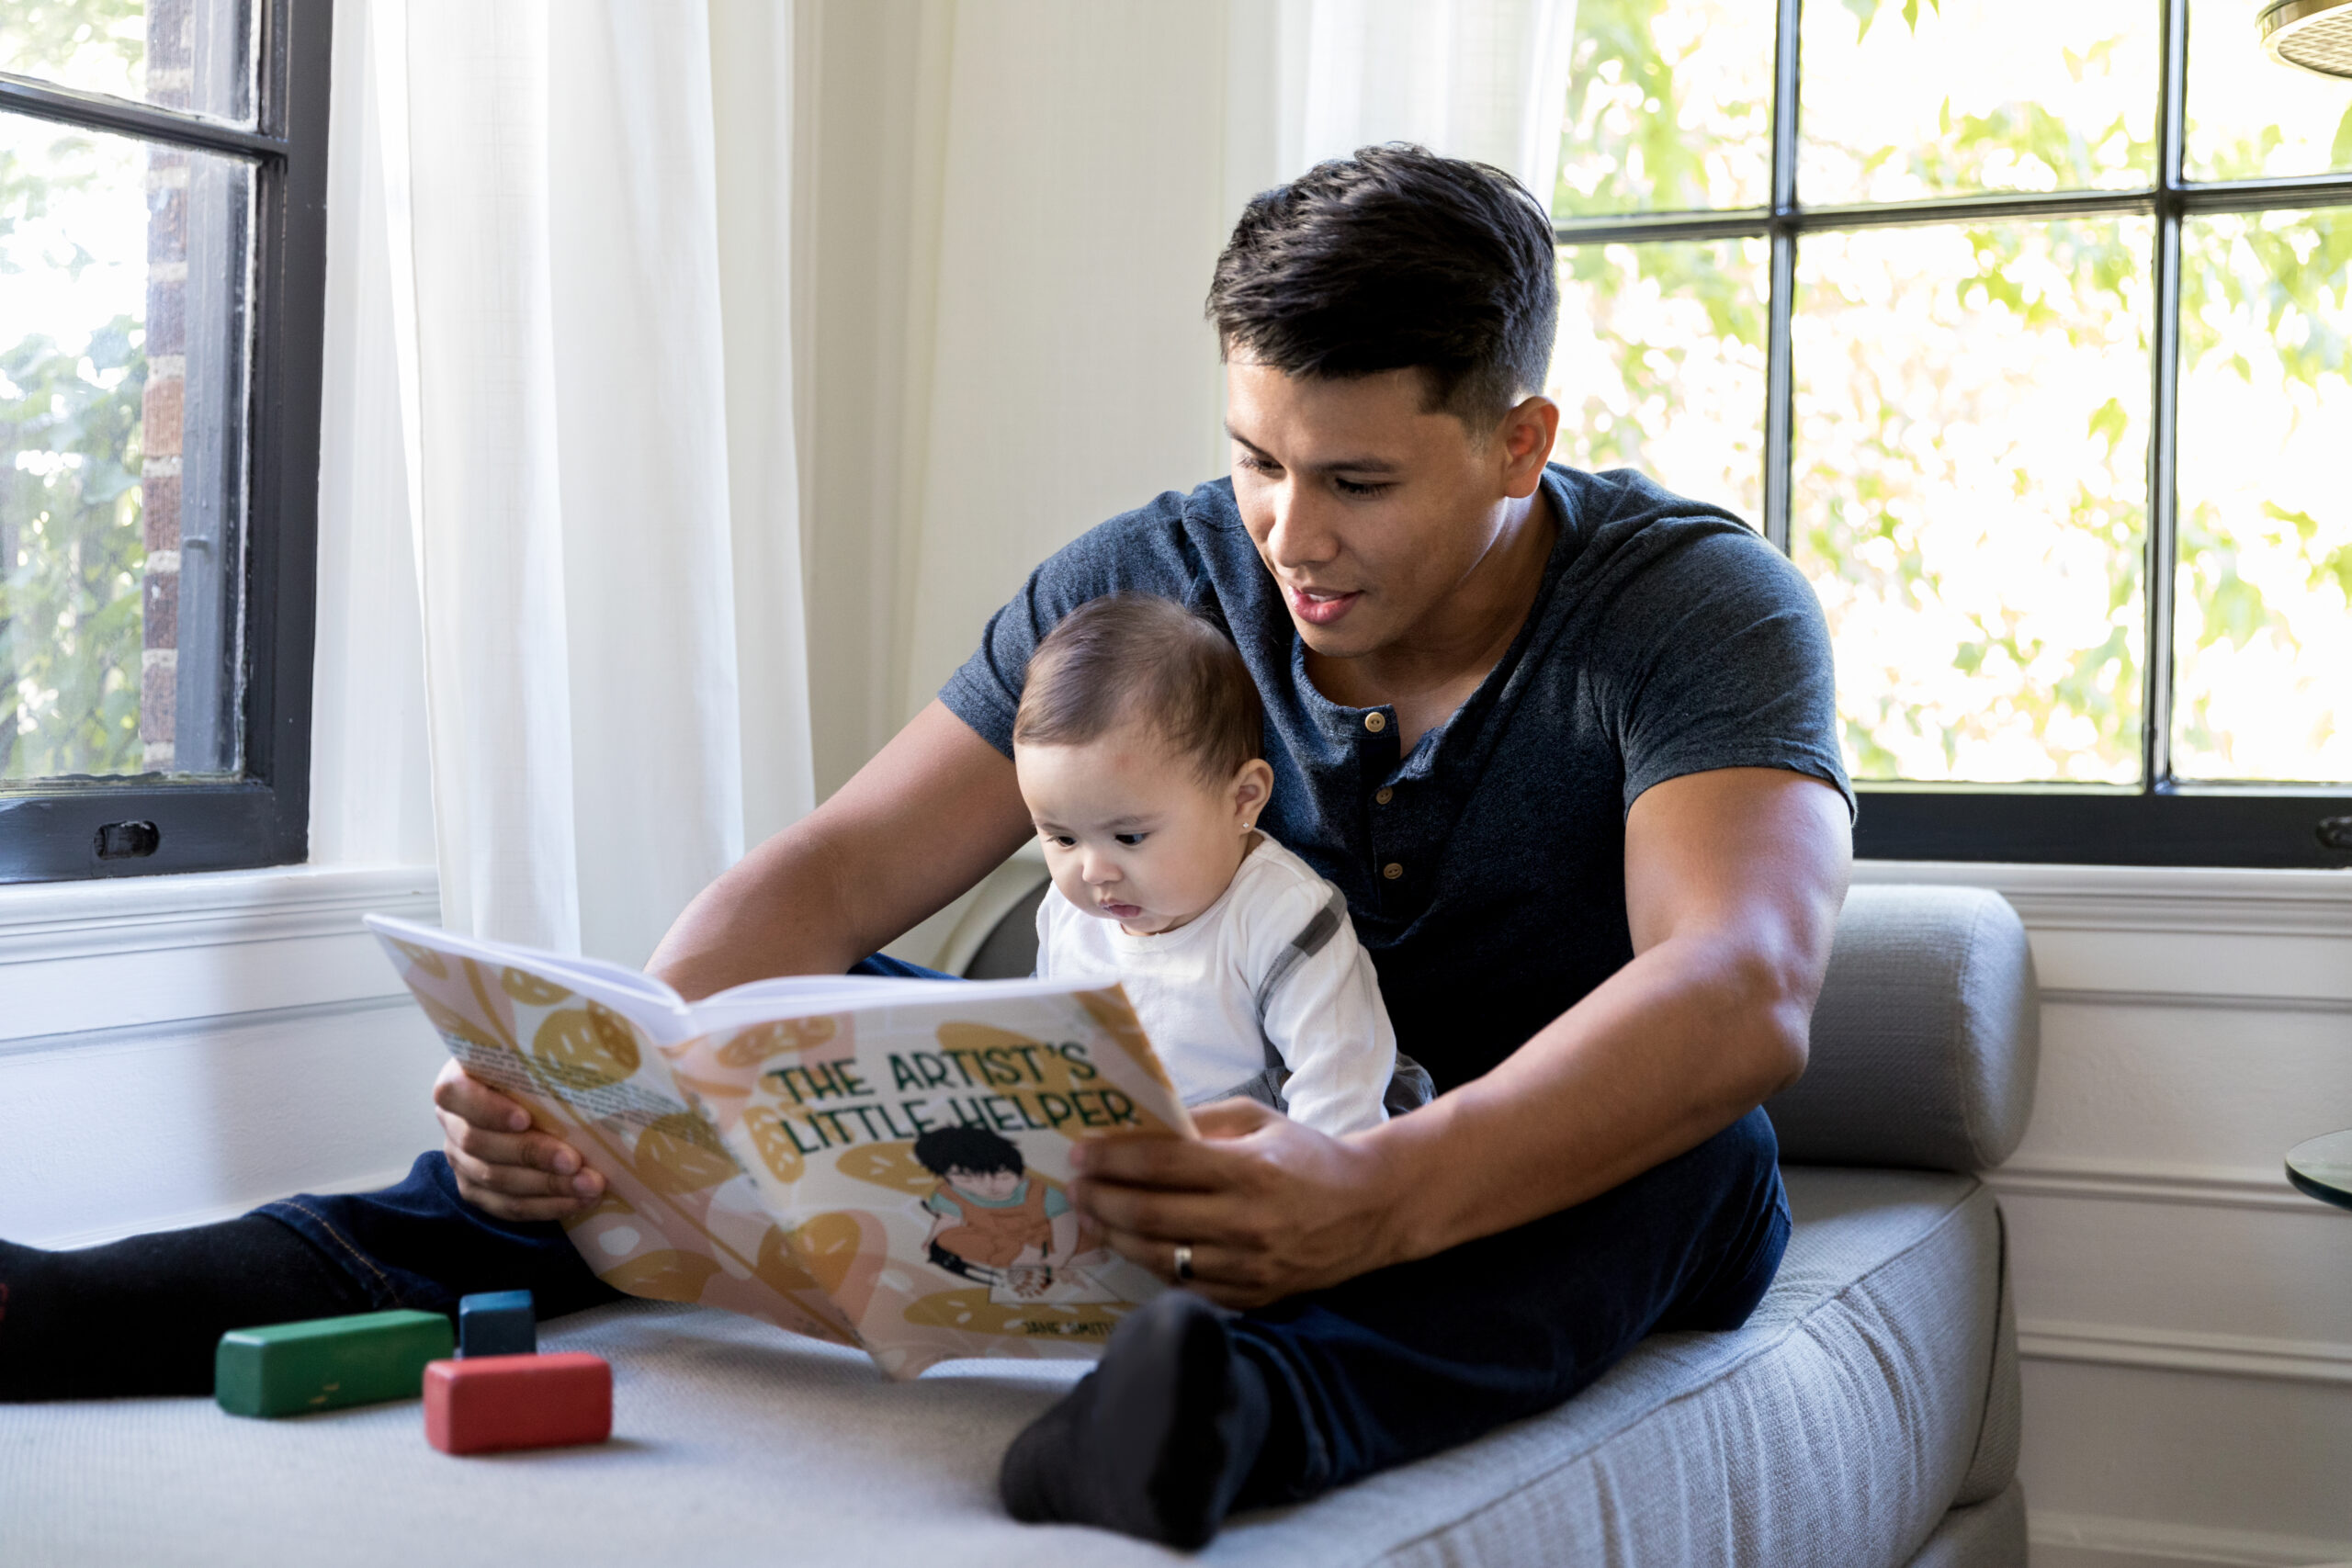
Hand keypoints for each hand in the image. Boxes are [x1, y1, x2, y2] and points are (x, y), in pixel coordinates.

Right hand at [432, 1059, 604, 1220]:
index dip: (487, 1108)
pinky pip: (506, 1206)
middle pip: (481, 1144)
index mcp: (460, 1081)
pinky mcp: (476, 1190)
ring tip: (589, 1185)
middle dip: (532, 1154)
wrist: (535, 1105)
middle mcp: (453, 1122)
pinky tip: (578, 1202)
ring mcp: (461, 1160)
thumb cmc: (540, 1075)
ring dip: (547, 1186)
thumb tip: (608, 1057)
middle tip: (574, 1161)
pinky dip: (545, 1207)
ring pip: (496, 1180)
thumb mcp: (539, 1060)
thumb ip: (553, 1059)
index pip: (455, 1093)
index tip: (525, 1118)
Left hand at [1067, 1100, 1402, 1309]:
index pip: (1162, 1166)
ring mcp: (1250, 1267)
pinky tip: (1134, 1247)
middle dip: (1103, 1200)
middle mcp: (1248, 1223)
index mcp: (1249, 1170)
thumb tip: (1140, 1127)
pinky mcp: (1255, 1297)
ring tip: (1094, 1217)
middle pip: (1152, 1217)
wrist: (1370, 1210)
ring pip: (1161, 1258)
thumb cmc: (1308, 1157)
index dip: (1114, 1160)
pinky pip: (1187, 1287)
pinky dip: (1153, 1267)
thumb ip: (1201, 1121)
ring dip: (1117, 1238)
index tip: (1081, 1154)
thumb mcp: (1260, 1120)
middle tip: (1075, 1187)